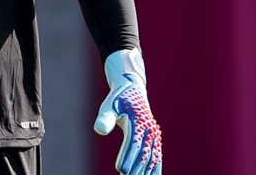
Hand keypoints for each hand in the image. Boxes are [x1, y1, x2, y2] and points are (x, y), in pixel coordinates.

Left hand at [94, 49, 162, 174]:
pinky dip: (155, 168)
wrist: (133, 89)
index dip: (128, 157)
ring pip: (152, 158)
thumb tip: (99, 130)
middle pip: (144, 154)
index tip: (121, 170)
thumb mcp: (109, 106)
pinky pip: (156, 156)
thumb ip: (105, 118)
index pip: (133, 143)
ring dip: (147, 172)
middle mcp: (149, 130)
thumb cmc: (117, 99)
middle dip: (137, 169)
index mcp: (138, 122)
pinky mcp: (154, 139)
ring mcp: (154, 135)